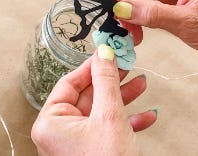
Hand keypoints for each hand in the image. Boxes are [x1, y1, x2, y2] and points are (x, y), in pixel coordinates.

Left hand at [31, 45, 156, 155]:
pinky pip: (107, 130)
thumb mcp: (108, 116)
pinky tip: (146, 115)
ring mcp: (75, 143)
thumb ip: (106, 81)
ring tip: (141, 85)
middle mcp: (59, 132)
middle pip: (87, 96)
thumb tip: (103, 53)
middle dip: (112, 83)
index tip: (106, 53)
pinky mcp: (91, 152)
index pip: (70, 83)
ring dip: (123, 100)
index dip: (91, 66)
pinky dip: (126, 122)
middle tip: (127, 66)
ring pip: (100, 112)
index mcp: (51, 122)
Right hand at [114, 0, 197, 65]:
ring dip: (128, 11)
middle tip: (117, 18)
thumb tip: (122, 9)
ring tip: (127, 29)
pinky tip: (135, 29)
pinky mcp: (167, 1)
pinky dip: (136, 17)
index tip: (113, 3)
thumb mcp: (188, 22)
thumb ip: (153, 14)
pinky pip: (143, 5)